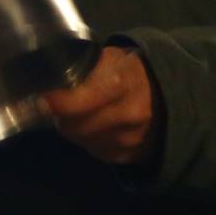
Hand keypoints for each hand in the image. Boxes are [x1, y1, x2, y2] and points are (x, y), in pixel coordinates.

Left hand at [43, 46, 159, 165]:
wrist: (170, 96)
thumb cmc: (133, 71)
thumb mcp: (114, 57)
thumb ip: (86, 68)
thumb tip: (54, 80)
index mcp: (121, 83)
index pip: (79, 101)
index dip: (59, 102)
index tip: (46, 96)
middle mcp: (127, 114)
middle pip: (74, 126)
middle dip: (62, 115)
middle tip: (62, 103)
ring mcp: (128, 139)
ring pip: (81, 140)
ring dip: (75, 128)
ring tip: (83, 112)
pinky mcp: (128, 157)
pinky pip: (94, 151)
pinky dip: (90, 139)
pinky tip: (98, 125)